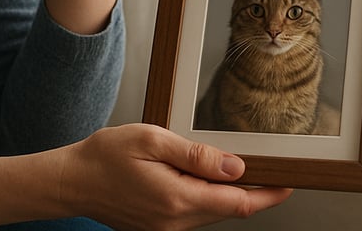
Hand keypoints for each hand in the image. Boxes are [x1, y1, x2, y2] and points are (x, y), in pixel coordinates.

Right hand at [59, 124, 292, 230]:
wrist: (71, 182)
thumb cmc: (105, 155)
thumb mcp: (152, 140)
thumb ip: (196, 156)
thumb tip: (236, 168)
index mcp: (177, 199)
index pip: (238, 202)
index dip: (268, 194)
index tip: (289, 183)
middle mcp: (175, 223)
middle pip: (229, 210)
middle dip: (253, 192)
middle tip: (270, 169)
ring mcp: (166, 230)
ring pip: (212, 213)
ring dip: (228, 195)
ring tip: (234, 168)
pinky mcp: (158, 230)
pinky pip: (194, 216)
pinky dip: (206, 198)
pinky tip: (201, 179)